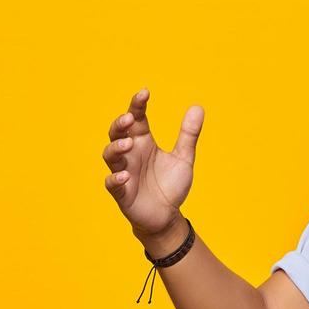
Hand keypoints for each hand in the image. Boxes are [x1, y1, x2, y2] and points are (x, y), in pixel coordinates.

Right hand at [102, 89, 203, 238]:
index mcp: (143, 142)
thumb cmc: (170, 185)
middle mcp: (130, 154)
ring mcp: (124, 172)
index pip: (136, 118)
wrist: (166, 216)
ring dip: (116, 148)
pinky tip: (125, 176)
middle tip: (129, 118)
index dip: (137, 104)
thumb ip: (188, 134)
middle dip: (120, 124)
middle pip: (117, 133)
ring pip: (110, 155)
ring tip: (128, 145)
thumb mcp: (183, 158)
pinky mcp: (122, 193)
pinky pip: (112, 184)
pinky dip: (115, 179)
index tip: (145, 93)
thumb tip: (198, 107)